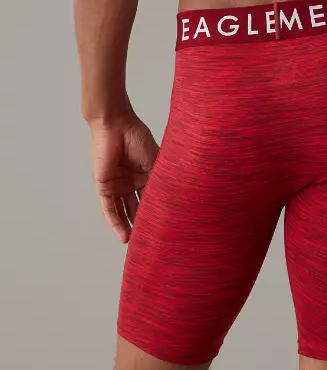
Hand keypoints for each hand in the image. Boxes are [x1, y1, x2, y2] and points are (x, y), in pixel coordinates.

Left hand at [90, 114, 158, 242]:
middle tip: (153, 240)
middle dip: (143, 224)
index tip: (168, 228)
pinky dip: (116, 222)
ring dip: (129, 228)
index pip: (151, 199)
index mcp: (145, 176)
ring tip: (138, 244)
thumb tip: (179, 198)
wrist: (116, 126)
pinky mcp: (104, 187)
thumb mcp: (156, 162)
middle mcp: (131, 183)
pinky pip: (109, 209)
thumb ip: (163, 180)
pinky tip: (124, 235)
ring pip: (124, 212)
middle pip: (137, 209)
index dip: (158, 213)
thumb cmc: (137, 138)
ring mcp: (117, 186)